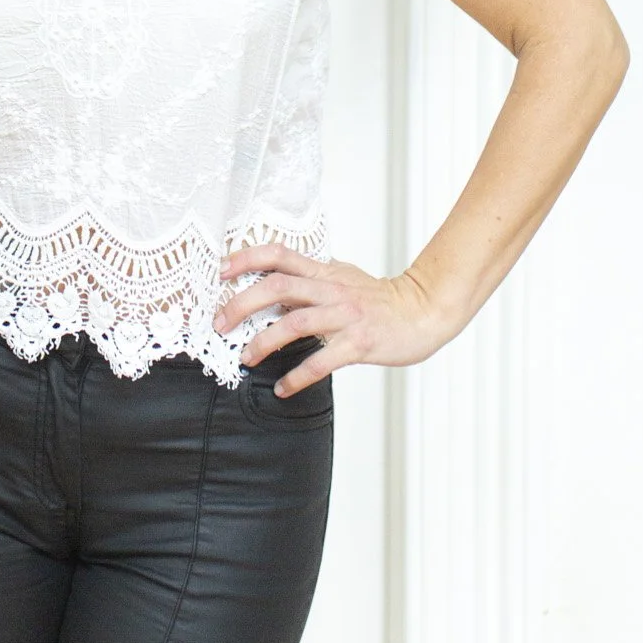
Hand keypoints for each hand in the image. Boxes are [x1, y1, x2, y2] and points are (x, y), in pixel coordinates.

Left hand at [212, 245, 459, 393]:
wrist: (422, 312)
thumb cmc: (379, 299)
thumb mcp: (342, 277)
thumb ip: (310, 279)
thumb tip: (273, 285)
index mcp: (323, 272)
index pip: (278, 254)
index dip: (246, 258)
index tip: (220, 270)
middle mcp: (331, 290)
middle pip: (277, 287)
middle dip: (242, 304)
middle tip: (220, 324)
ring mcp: (345, 316)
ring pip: (295, 323)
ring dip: (264, 342)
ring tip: (247, 359)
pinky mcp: (359, 342)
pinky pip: (322, 360)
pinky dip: (298, 376)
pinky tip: (283, 388)